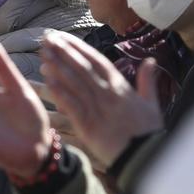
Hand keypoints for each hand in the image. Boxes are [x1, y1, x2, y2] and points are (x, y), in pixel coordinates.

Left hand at [38, 30, 163, 171]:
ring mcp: (98, 109)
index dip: (78, 47)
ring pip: (75, 82)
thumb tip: (150, 60)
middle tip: (46, 38)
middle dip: (63, 51)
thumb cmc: (149, 131)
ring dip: (58, 66)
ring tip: (42, 54)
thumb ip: (147, 80)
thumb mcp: (152, 103)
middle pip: (82, 67)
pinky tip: (47, 80)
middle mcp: (108, 93)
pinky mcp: (90, 126)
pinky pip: (73, 105)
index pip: (97, 60)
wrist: (146, 156)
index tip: (62, 36)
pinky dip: (60, 91)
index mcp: (121, 87)